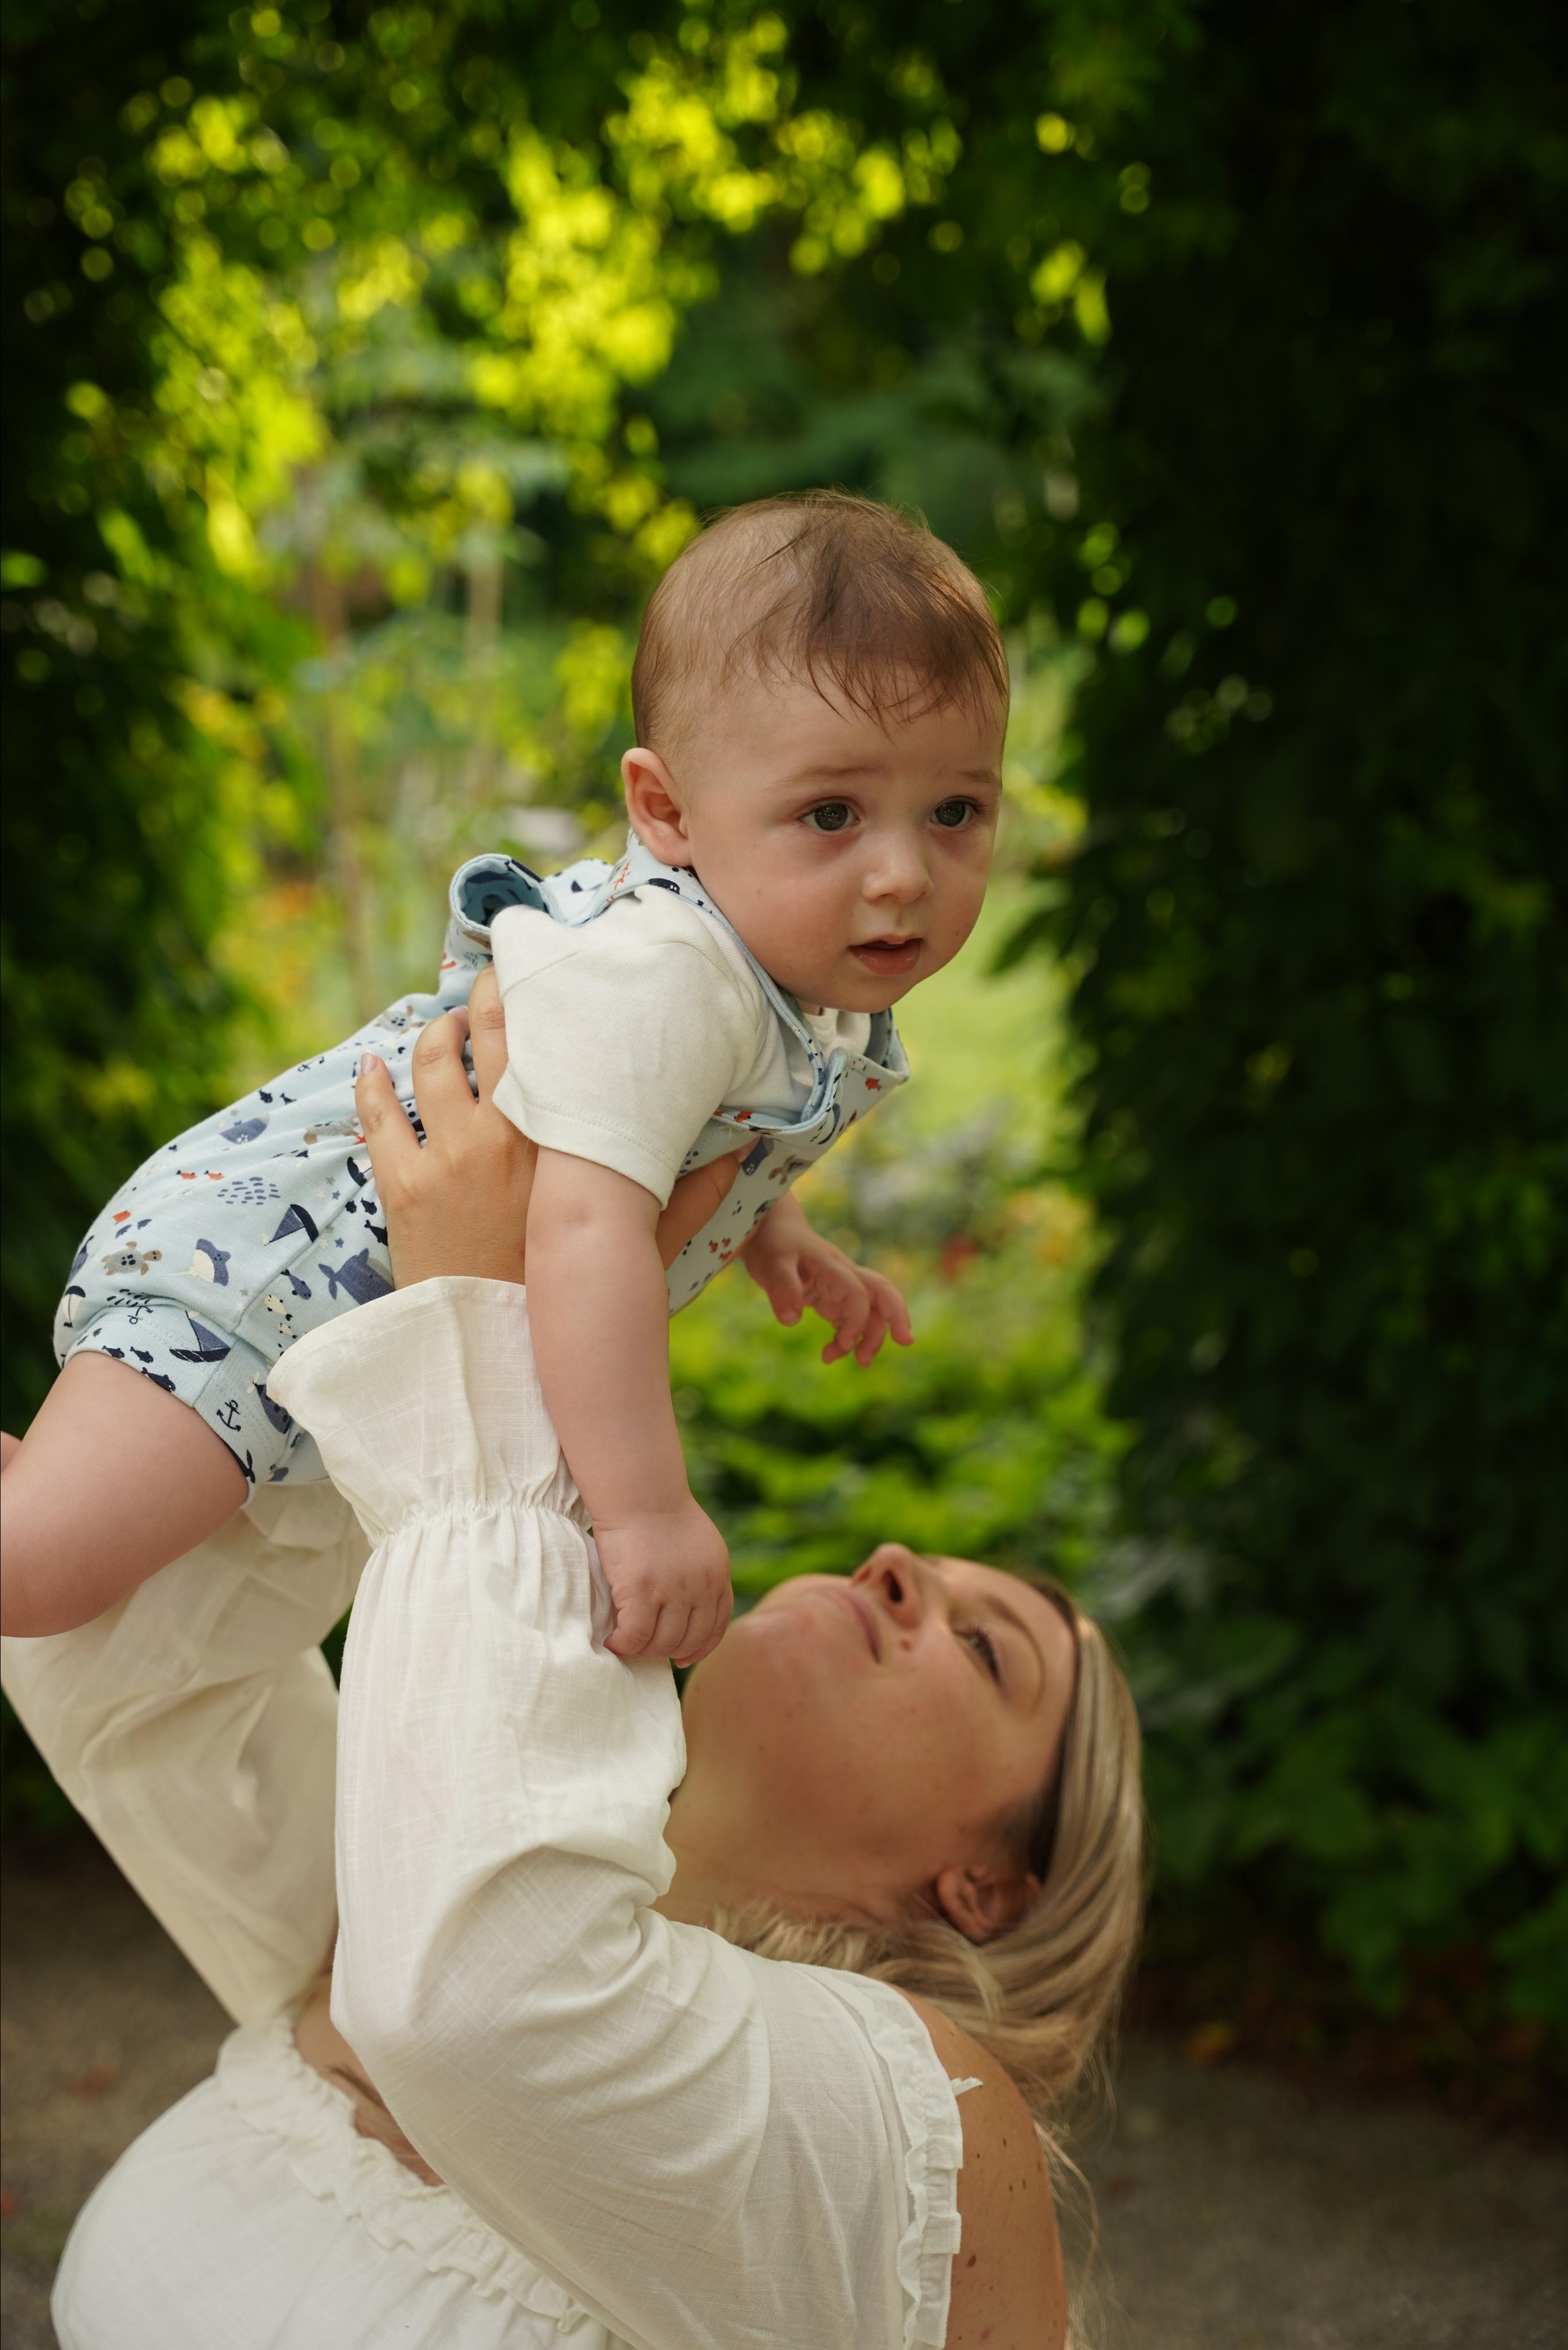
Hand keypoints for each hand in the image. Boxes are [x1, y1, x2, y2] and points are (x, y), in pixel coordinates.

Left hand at [356, 969, 740, 1287]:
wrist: (495, 1356)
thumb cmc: (564, 1300)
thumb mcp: (638, 1247)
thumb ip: (690, 1198)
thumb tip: (742, 1156)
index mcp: (558, 1144)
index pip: (545, 1047)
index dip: (538, 1002)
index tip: (542, 979)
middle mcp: (500, 1138)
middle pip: (485, 1036)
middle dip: (485, 997)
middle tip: (491, 981)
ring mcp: (446, 1159)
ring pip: (429, 1065)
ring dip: (434, 1034)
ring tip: (446, 1026)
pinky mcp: (402, 1187)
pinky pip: (377, 1116)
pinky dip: (371, 1082)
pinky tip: (372, 1063)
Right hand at [593, 1494, 731, 1663]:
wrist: (640, 1491)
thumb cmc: (660, 1512)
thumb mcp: (698, 1543)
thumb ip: (700, 1574)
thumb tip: (688, 1604)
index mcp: (718, 1576)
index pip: (716, 1627)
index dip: (699, 1648)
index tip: (683, 1657)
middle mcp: (701, 1588)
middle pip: (688, 1640)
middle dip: (667, 1651)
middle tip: (645, 1647)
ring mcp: (673, 1592)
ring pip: (661, 1643)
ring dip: (642, 1649)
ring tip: (627, 1642)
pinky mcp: (642, 1592)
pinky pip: (635, 1636)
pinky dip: (623, 1645)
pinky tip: (612, 1642)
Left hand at [743, 1194, 912, 1366]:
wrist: (771, 1230)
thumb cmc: (773, 1244)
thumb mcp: (771, 1264)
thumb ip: (782, 1289)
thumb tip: (791, 1321)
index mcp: (832, 1267)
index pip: (858, 1293)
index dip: (857, 1321)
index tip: (843, 1344)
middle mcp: (843, 1276)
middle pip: (882, 1294)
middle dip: (896, 1317)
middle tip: (906, 1342)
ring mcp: (840, 1288)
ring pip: (869, 1311)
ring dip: (871, 1336)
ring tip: (861, 1362)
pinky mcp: (832, 1298)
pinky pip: (850, 1320)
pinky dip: (847, 1339)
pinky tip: (829, 1355)